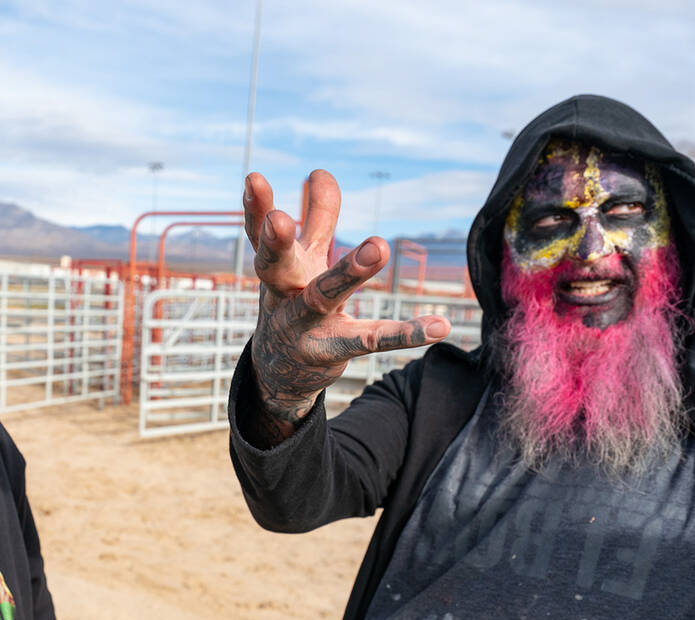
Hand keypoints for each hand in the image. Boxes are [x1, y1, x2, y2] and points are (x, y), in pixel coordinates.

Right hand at [243, 170, 450, 442]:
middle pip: (275, 267)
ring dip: (348, 272)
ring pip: (323, 297)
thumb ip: (315, 219)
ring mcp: (304, 325)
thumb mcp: (302, 262)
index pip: (260, 234)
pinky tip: (440, 326)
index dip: (255, 207)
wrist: (278, 372)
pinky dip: (406, 334)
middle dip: (277, 243)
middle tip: (279, 219)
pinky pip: (370, 339)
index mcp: (276, 268)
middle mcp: (282, 295)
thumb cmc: (292, 302)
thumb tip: (320, 171)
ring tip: (379, 246)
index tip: (253, 178)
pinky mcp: (333, 350)